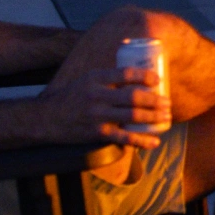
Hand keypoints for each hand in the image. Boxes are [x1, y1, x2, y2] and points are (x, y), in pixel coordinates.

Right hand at [34, 56, 167, 148]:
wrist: (46, 118)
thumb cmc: (72, 97)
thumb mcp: (87, 80)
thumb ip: (108, 78)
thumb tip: (137, 74)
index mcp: (96, 78)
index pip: (126, 74)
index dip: (145, 76)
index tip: (158, 80)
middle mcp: (97, 95)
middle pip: (134, 96)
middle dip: (155, 100)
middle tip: (167, 103)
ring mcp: (98, 115)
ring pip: (133, 116)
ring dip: (154, 117)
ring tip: (166, 117)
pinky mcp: (97, 133)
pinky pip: (125, 137)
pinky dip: (142, 140)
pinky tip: (155, 141)